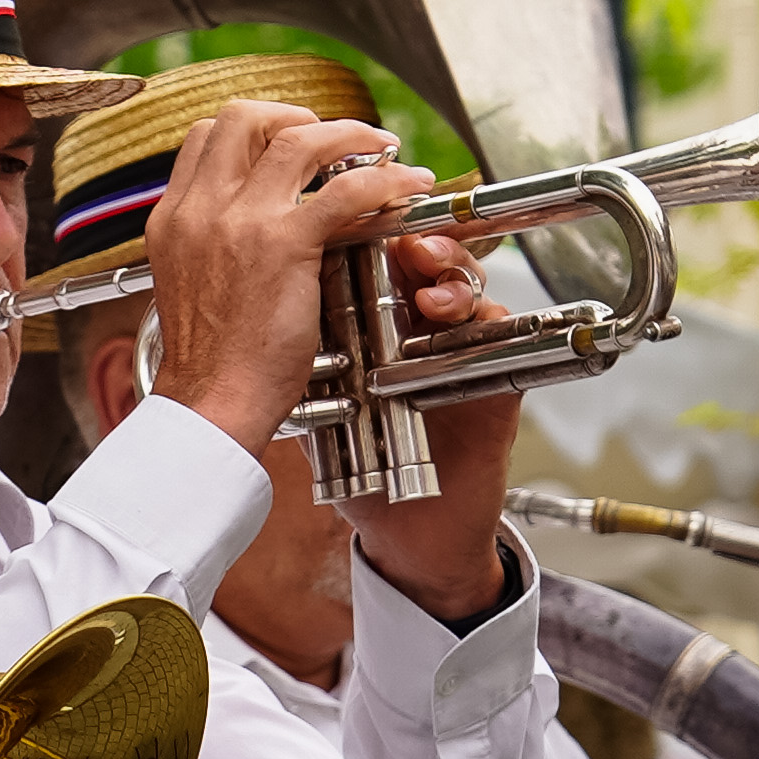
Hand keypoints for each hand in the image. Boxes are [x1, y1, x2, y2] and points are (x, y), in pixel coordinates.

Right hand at [143, 106, 432, 452]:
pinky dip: (385, 180)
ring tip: (380, 148)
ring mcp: (240, 221)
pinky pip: (345, 189)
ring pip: (298, 138)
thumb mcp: (190, 284)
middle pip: (242, 116)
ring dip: (349, 134)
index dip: (252, 127)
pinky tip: (406, 187)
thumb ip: (211, 244)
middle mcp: (200, 208)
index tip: (286, 140)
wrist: (210, 401)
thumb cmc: (211, 363)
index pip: (204, 137)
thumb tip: (250, 228)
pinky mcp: (284, 243)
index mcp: (173, 217)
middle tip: (332, 136)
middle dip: (295, 114)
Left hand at [337, 238, 528, 620]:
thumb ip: (300, 361)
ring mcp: (460, 351)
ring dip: (453, 281)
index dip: (372, 238)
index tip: (359, 227)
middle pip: (429, 260)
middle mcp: (420, 330)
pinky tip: (461, 330)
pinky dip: (485, 323)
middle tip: (410, 249)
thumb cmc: (364, 471)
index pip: (377, 261)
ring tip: (432, 301)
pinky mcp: (496, 379)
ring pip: (468, 287)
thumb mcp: (320, 407)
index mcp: (375, 327)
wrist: (408, 531)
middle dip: (422, 245)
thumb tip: (256, 308)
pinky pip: (501, 333)